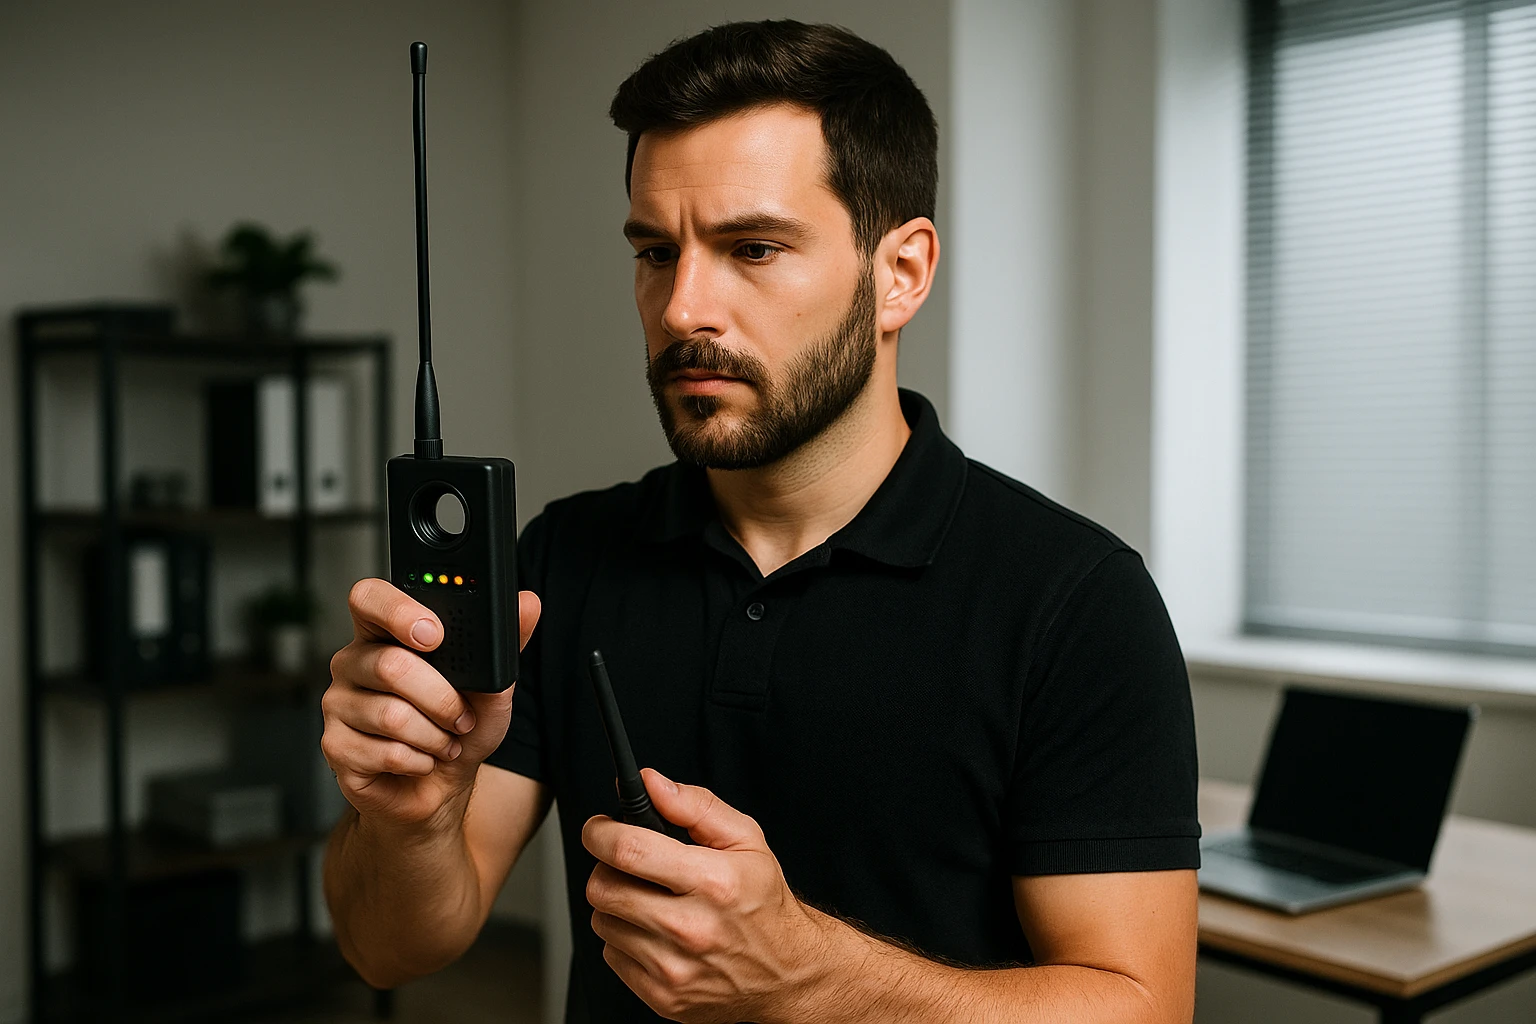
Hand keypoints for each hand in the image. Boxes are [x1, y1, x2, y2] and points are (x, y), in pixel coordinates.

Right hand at [321, 578, 539, 828]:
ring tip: (445, 740)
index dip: (398, 610)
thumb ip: (505, 642)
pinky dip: (420, 761)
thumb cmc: (460, 728)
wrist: (440, 787)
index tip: (435, 634)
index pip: (370, 598)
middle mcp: (354, 663)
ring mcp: (339, 704)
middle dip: (442, 698)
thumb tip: (528, 602)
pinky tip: (422, 760)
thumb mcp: (492, 684)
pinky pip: (386, 752)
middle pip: (390, 665)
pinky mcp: (336, 747)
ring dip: (435, 735)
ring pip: (392, 715)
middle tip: (462, 716)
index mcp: (385, 633)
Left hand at [582, 769, 830, 1023]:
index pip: (628, 850)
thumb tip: (651, 783)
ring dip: (616, 904)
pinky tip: (655, 932)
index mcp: (713, 882)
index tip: (599, 829)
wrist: (787, 973)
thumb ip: (695, 805)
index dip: (600, 832)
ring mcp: (674, 968)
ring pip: (602, 922)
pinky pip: (612, 955)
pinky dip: (625, 939)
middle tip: (627, 864)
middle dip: (605, 867)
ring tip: (649, 900)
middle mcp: (691, 928)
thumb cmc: (764, 903)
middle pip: (603, 888)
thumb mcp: (746, 840)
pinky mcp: (662, 996)